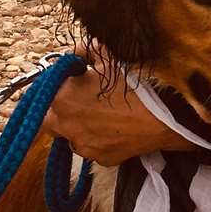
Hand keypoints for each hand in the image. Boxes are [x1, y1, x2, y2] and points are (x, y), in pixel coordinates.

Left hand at [40, 43, 188, 164]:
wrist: (166, 115)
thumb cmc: (136, 84)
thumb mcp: (109, 56)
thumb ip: (84, 51)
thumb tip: (76, 53)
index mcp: (63, 98)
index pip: (44, 92)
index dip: (58, 85)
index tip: (71, 81)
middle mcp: (66, 126)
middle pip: (49, 120)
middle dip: (61, 110)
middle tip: (80, 100)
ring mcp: (83, 146)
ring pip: (71, 136)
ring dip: (79, 126)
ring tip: (104, 115)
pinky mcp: (101, 160)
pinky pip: (92, 149)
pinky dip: (99, 139)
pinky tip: (117, 128)